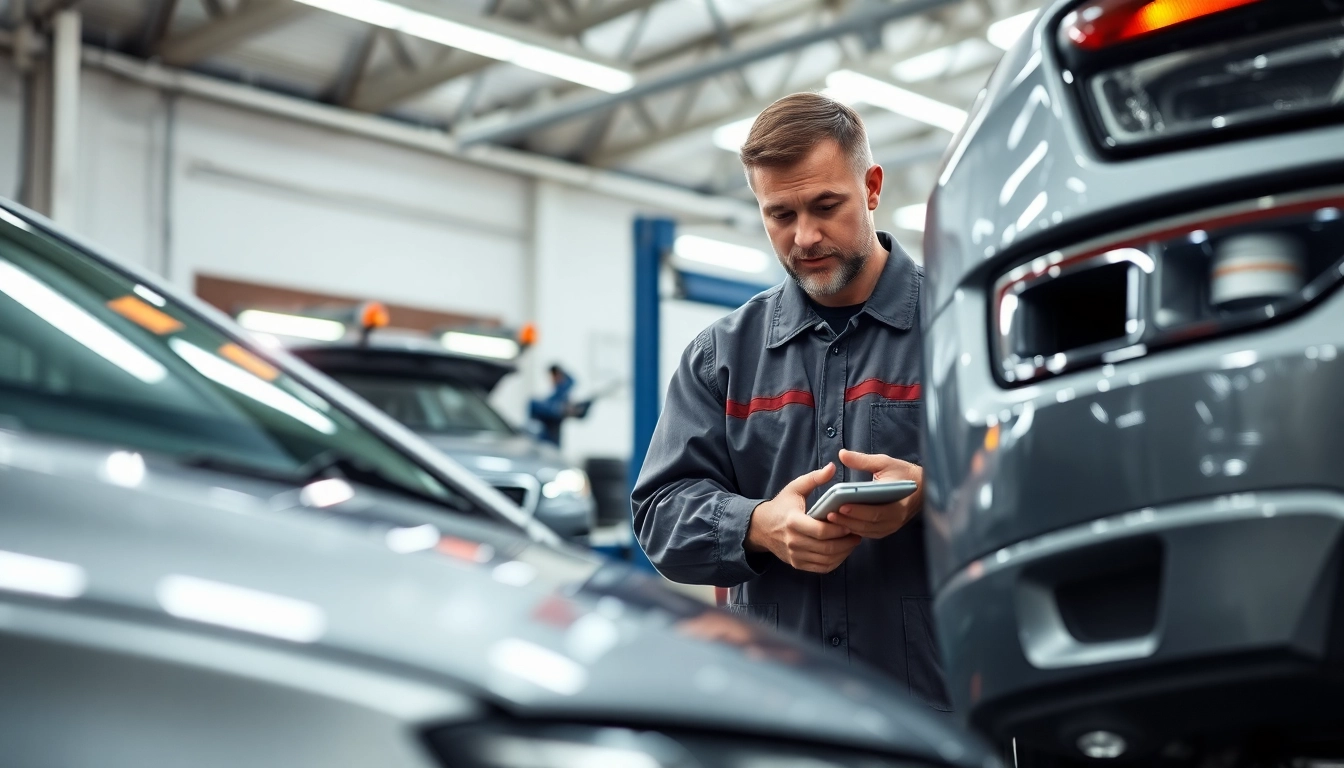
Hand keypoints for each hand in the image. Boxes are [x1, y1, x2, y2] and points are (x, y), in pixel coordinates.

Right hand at [746, 462, 862, 573]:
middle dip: (846, 542)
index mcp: (793, 521)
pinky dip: (835, 562)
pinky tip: (842, 552)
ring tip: (852, 542)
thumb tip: (832, 467)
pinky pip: (822, 568)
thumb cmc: (782, 506)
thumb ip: (814, 478)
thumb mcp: (795, 488)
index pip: (820, 531)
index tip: (850, 524)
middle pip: (826, 548)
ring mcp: (795, 555)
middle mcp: (793, 541)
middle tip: (857, 534)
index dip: (839, 530)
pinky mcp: (797, 564)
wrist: (761, 528)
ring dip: (844, 553)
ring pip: (826, 560)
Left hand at [826, 450, 923, 538]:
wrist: (923, 488)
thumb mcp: (884, 463)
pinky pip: (869, 533)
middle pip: (869, 524)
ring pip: (867, 531)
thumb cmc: (902, 474)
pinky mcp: (887, 529)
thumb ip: (862, 460)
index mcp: (898, 502)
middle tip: (830, 514)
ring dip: (849, 526)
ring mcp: (892, 526)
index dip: (859, 511)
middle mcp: (896, 518)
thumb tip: (842, 454)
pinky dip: (855, 530)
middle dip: (848, 520)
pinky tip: (841, 524)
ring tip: (832, 519)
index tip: (841, 505)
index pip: (877, 511)